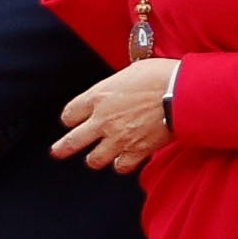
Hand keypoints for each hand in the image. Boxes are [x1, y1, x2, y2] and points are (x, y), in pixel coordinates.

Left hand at [49, 57, 178, 173]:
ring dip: (95, 159)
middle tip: (57, 152)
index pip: (70, 113)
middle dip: (63, 148)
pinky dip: (122, 164)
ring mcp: (118, 137)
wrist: (180, 92)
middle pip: (73, 141)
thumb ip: (118, 86)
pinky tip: (124, 160)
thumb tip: (120, 89)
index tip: (71, 121)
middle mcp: (103, 119)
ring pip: (95, 159)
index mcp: (98, 96)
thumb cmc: (159, 76)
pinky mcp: (136, 150)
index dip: (70, 119)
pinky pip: (121, 166)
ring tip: (96, 158)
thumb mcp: (130, 72)